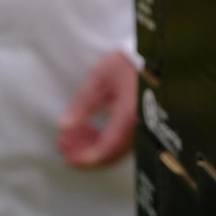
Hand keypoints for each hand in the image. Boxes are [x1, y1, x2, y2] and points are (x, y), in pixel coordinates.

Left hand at [58, 51, 138, 168]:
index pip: (106, 148)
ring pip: (115, 149)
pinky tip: (89, 132)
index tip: (67, 156)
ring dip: (92, 146)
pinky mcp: (142, 125)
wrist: (151, 58)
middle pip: (110, 153)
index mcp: (128, 116)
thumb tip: (64, 126)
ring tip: (71, 137)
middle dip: (84, 152)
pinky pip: (122, 141)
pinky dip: (103, 140)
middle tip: (64, 146)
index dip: (85, 157)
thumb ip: (82, 104)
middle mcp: (139, 128)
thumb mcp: (100, 79)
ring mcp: (142, 128)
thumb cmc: (127, 64)